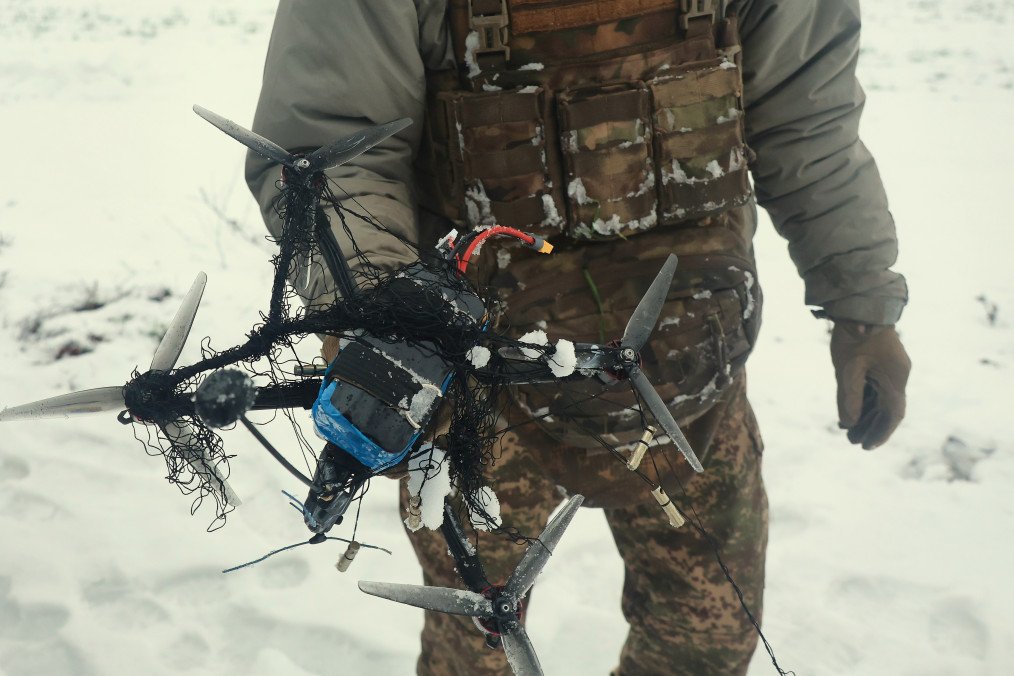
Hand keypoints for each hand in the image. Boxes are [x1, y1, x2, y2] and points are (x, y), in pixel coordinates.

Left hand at [830, 321, 910, 449]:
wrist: (859, 307)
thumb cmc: (853, 336)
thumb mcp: (847, 370)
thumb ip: (849, 398)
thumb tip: (848, 423)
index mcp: (895, 378)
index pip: (892, 414)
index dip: (881, 432)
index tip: (867, 447)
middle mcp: (898, 375)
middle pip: (887, 409)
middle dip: (871, 427)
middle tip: (853, 442)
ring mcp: (892, 368)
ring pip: (881, 399)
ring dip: (867, 415)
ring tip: (848, 431)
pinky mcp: (882, 363)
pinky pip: (876, 388)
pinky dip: (865, 400)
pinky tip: (850, 411)